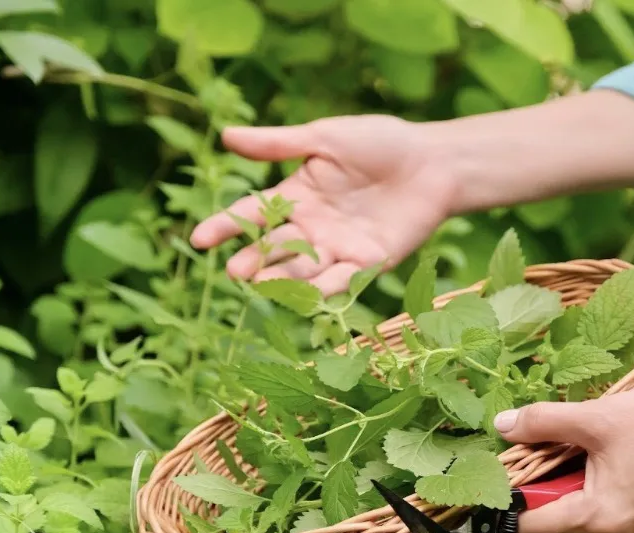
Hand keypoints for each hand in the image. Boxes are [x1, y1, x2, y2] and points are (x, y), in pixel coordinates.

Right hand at [190, 115, 460, 295]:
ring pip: (303, 268)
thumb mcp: (325, 138)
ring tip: (260, 283)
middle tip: (234, 271)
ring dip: (282, 278)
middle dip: (254, 259)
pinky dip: (326, 288)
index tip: (199, 239)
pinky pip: (343, 280)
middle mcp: (312, 226)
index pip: (253, 213)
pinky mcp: (369, 263)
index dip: (225, 225)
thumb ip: (279, 144)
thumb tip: (227, 136)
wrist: (434, 160)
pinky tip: (308, 295)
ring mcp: (339, 247)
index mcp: (297, 195)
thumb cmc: (380, 142)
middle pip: (275, 246)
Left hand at [492, 327, 633, 532]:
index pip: (527, 527)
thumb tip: (501, 428)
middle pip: (549, 527)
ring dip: (559, 488)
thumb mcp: (599, 418)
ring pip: (574, 520)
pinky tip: (590, 456)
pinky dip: (585, 490)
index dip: (497, 505)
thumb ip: (544, 424)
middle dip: (530, 491)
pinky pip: (600, 514)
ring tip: (559, 447)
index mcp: (598, 522)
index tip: (477, 482)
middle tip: (519, 450)